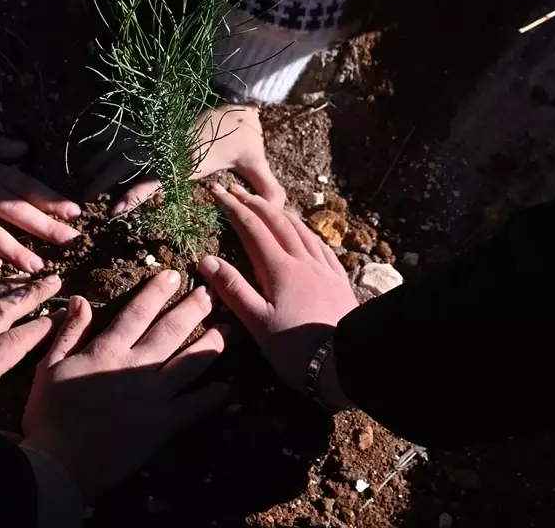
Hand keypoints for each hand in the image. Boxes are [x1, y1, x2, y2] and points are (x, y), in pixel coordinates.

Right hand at [22, 271, 228, 499]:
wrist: (60, 465)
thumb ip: (68, 332)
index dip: (156, 291)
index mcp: (107, 350)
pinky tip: (227, 388)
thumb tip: (78, 299)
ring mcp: (153, 396)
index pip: (137, 312)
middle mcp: (135, 367)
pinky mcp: (161, 425)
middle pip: (171, 330)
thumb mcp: (49, 366)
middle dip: (193, 308)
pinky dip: (211, 397)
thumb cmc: (48, 416)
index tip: (173, 275)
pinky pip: (193, 407)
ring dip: (210, 344)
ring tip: (227, 329)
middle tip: (211, 293)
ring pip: (189, 363)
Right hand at [88, 104, 285, 214]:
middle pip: (126, 161)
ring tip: (81, 183)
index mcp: (186, 158)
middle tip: (84, 197)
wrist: (236, 99)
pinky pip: (124, 138)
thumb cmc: (242, 136)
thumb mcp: (255, 161)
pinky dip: (105, 149)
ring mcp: (157, 134)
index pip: (154, 177)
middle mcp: (166, 145)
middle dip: (102, 179)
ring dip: (99, 164)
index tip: (115, 207)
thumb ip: (266, 188)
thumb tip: (276, 211)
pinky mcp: (154, 127)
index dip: (134, 192)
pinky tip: (91, 160)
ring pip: (120, 147)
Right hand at [199, 183, 357, 403]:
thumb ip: (233, 289)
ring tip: (267, 204)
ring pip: (301, 229)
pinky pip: (321, 244)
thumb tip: (206, 259)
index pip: (252, 229)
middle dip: (255, 203)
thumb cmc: (296, 350)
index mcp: (280, 269)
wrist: (348, 362)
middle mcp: (303, 261)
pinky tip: (305, 233)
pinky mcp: (340, 279)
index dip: (233, 209)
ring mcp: (325, 268)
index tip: (217, 192)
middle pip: (277, 222)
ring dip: (280, 212)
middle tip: (236, 191)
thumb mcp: (258, 324)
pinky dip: (306, 230)